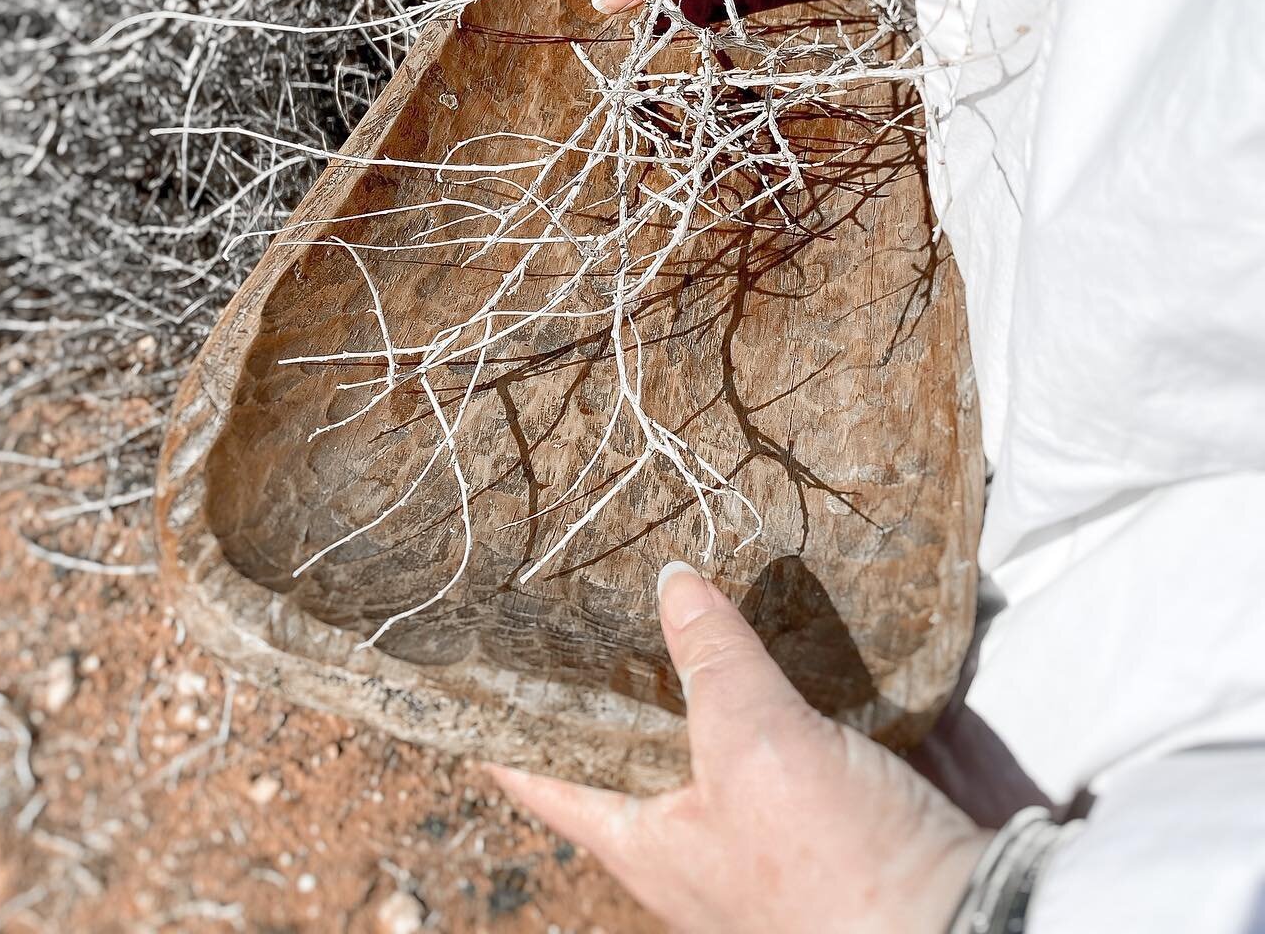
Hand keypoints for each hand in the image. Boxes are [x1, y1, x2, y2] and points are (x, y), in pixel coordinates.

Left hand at [489, 562, 986, 933]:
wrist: (980, 926)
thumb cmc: (839, 871)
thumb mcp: (756, 752)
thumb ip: (711, 662)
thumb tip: (671, 583)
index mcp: (646, 836)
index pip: (539, 772)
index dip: (499, 715)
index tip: (467, 645)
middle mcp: (695, 820)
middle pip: (629, 724)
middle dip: (611, 652)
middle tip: (582, 563)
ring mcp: (766, 799)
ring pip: (711, 702)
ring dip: (702, 640)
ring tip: (671, 551)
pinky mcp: (833, 776)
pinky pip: (791, 697)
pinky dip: (781, 648)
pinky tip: (775, 587)